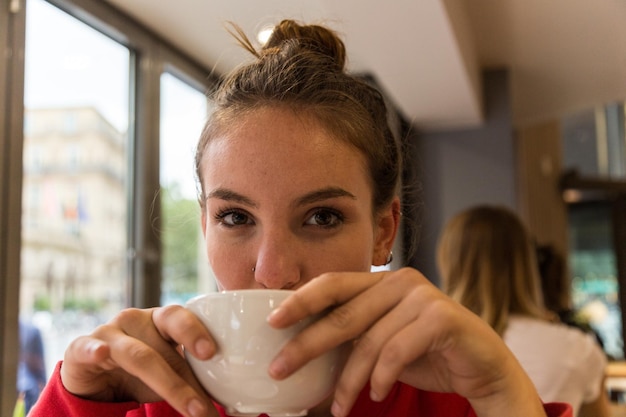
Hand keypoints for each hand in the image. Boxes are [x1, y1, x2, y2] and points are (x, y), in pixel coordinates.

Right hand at [60, 306, 219, 416]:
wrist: (96, 378)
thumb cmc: (142, 371)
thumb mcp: (170, 371)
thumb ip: (195, 376)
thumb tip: (231, 399)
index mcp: (160, 319)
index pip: (179, 317)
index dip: (195, 332)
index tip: (212, 353)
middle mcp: (135, 319)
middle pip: (162, 345)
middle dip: (186, 379)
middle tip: (205, 404)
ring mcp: (108, 332)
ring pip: (138, 356)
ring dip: (167, 385)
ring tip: (190, 408)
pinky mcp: (81, 347)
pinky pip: (88, 347)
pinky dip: (94, 350)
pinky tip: (102, 354)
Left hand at [267, 268, 546, 416]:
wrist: (481, 366)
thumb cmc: (425, 353)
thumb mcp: (380, 343)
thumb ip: (350, 339)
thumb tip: (299, 359)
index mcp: (380, 281)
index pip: (332, 284)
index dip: (300, 301)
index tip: (271, 322)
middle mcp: (399, 281)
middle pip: (342, 314)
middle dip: (307, 345)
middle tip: (280, 369)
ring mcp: (421, 296)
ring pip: (369, 340)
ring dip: (348, 380)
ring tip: (340, 408)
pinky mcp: (441, 316)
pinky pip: (397, 350)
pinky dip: (382, 376)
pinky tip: (376, 393)